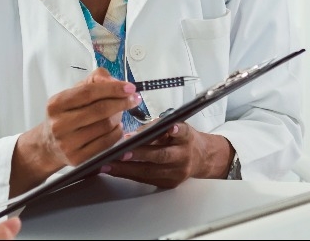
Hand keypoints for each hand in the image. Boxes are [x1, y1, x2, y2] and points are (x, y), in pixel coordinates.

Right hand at [11, 68, 139, 194]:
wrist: (48, 146)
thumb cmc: (65, 115)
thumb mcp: (73, 94)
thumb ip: (94, 82)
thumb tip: (116, 82)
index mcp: (56, 104)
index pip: (89, 93)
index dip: (112, 89)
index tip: (130, 87)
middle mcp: (59, 124)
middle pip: (99, 110)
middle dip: (121, 102)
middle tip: (134, 99)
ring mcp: (68, 143)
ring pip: (105, 127)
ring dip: (119, 117)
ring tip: (120, 113)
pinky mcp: (77, 158)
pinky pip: (106, 143)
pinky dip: (117, 133)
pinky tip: (116, 127)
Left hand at [103, 122, 231, 188]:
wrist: (201, 158)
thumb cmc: (183, 139)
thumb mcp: (176, 126)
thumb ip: (157, 128)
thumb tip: (132, 134)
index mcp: (187, 138)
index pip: (183, 133)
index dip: (176, 130)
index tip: (171, 128)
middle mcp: (183, 156)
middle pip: (161, 156)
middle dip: (139, 154)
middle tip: (120, 153)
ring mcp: (177, 173)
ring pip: (150, 172)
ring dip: (126, 169)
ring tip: (108, 165)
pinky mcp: (169, 184)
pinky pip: (146, 180)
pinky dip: (128, 174)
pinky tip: (114, 170)